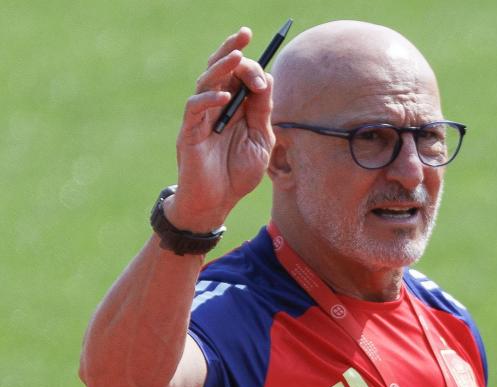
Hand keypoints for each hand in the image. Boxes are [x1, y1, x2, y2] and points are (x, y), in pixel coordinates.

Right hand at [169, 27, 274, 231]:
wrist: (218, 203)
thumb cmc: (238, 174)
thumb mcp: (261, 140)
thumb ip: (262, 111)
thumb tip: (267, 79)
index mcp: (234, 107)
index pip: (240, 76)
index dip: (253, 69)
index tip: (266, 74)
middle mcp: (215, 107)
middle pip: (221, 70)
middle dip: (232, 49)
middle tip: (245, 33)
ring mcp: (200, 118)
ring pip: (206, 82)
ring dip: (222, 67)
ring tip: (237, 56)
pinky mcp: (189, 132)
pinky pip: (195, 109)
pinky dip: (209, 99)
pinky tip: (224, 96)